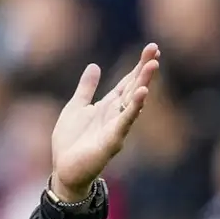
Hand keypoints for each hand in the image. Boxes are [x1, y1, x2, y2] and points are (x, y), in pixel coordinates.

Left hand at [50, 43, 160, 200]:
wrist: (64, 170)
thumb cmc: (70, 142)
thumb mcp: (76, 107)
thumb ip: (86, 88)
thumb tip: (94, 66)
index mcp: (107, 106)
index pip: (127, 82)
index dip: (137, 66)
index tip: (151, 48)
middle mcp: (116, 115)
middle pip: (134, 88)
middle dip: (144, 69)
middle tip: (155, 50)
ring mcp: (116, 127)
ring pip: (133, 102)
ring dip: (144, 83)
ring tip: (153, 65)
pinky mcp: (112, 141)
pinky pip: (125, 122)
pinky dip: (133, 108)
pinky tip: (142, 94)